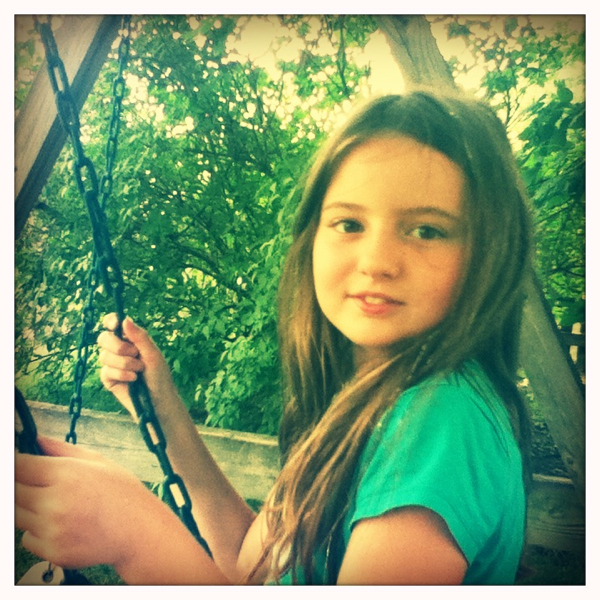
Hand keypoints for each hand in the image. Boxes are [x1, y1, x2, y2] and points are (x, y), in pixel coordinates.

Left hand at [15, 436, 172, 570]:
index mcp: (65, 474)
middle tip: (42, 486)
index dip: (17, 464)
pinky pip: (27, 539)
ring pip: (17, 517)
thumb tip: (35, 439)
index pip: (19, 466)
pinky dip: (38, 532)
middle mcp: (54, 502)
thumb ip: (61, 449)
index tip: (21, 466)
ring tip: (59, 506)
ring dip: (29, 509)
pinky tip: (63, 525)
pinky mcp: (52, 552)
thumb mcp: (97, 460)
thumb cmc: (122, 492)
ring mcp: (51, 530)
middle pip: (13, 492)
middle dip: (23, 487)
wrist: (139, 530)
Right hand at [97, 314, 178, 419]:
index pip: (113, 323)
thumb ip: (139, 337)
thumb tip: (125, 319)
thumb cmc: (159, 375)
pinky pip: (106, 371)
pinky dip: (122, 374)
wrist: (158, 399)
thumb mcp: (152, 353)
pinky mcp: (108, 378)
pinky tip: (133, 379)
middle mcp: (118, 349)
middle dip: (118, 346)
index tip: (115, 325)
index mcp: (130, 339)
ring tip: (139, 370)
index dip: (111, 321)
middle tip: (135, 353)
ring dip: (125, 363)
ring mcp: (111, 364)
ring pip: (104, 356)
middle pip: (103, 338)